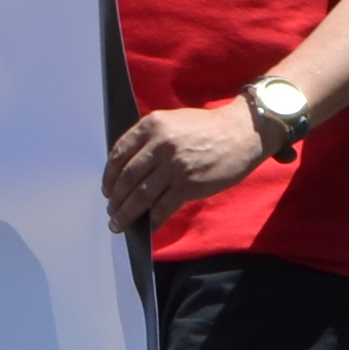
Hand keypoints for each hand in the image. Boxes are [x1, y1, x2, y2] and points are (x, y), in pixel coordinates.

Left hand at [104, 100, 272, 230]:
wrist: (241, 133)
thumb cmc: (206, 128)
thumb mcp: (173, 121)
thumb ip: (150, 139)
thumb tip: (127, 169)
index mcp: (152, 125)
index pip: (119, 153)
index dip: (109, 175)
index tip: (107, 188)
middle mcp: (160, 144)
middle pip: (127, 178)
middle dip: (116, 198)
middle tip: (112, 210)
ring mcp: (174, 166)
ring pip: (141, 196)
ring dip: (127, 213)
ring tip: (119, 223)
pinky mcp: (188, 185)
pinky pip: (162, 208)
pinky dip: (151, 221)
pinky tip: (146, 228)